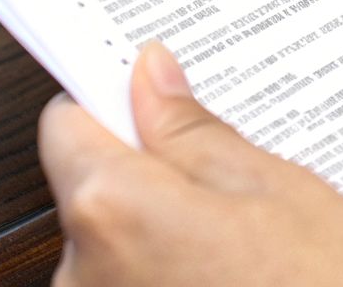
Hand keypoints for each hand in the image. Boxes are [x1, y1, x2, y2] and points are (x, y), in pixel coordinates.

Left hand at [38, 43, 342, 286]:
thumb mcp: (275, 188)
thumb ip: (195, 132)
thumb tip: (150, 77)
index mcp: (113, 210)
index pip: (67, 124)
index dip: (115, 104)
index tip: (152, 97)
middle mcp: (81, 275)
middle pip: (94, 191)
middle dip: (156, 178)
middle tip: (238, 188)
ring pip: (120, 247)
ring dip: (170, 238)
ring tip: (251, 254)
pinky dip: (176, 280)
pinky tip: (238, 284)